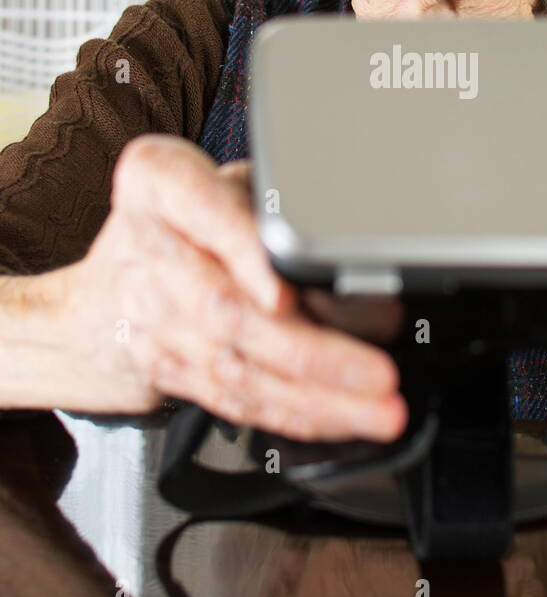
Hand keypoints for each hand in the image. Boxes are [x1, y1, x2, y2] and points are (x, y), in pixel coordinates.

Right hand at [50, 134, 407, 440]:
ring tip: (377, 408)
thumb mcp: (237, 179)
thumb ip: (279, 207)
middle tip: (377, 370)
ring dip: (315, 397)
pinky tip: (340, 417)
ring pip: (237, 368)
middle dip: (312, 352)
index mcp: (160, 182)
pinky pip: (234, 400)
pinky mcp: (164, 367)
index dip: (244, 254)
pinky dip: (295, 414)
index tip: (287, 295)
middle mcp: (148, 249)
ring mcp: (150, 316)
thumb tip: (350, 268)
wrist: (120, 268)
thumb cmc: (198, 212)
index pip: (201, 212)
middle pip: (228, 309)